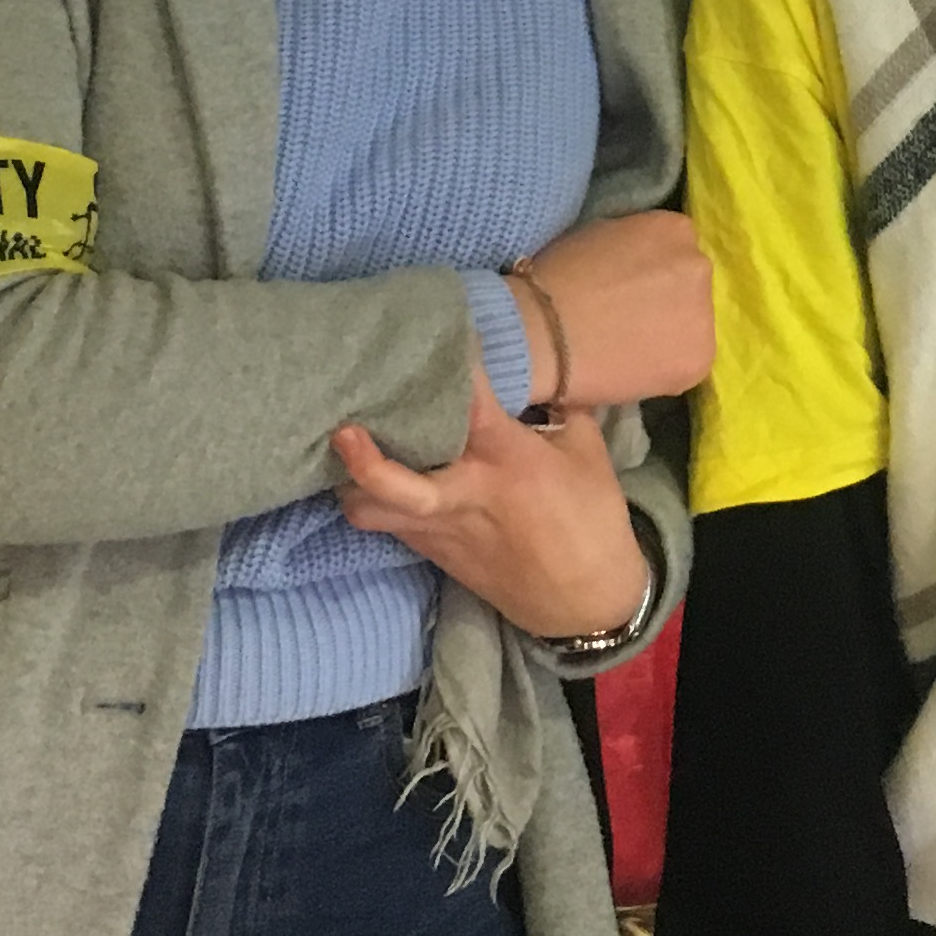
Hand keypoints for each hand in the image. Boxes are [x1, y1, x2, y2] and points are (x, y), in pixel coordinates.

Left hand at [332, 374, 649, 640]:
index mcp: (508, 462)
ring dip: (354, 484)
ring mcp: (442, 529)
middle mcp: (466, 494)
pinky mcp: (435, 553)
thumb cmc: (593, 522)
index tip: (443, 333)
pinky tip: (373, 477)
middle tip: (343, 428)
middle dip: (364, 461)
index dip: (454, 368)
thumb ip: (561, 410)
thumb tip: (544, 380)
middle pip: (395, 485)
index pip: (470, 407)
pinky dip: (373, 500)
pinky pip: (388, 525)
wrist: (585, 602)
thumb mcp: (589, 454)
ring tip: (349, 449)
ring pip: (373, 512)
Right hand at [509, 208, 714, 407]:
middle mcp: (699, 265)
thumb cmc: (558, 278)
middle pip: (689, 285)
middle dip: (666, 300)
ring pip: (691, 325)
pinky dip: (667, 367)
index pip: (676, 250)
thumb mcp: (600, 234)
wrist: (543, 334)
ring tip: (629, 348)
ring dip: (669, 333)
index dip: (651, 273)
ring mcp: (704, 312)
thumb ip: (633, 246)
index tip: (628, 289)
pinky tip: (635, 368)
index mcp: (676, 230)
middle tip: (628, 319)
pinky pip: (687, 361)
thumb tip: (637, 265)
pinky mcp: (700, 357)